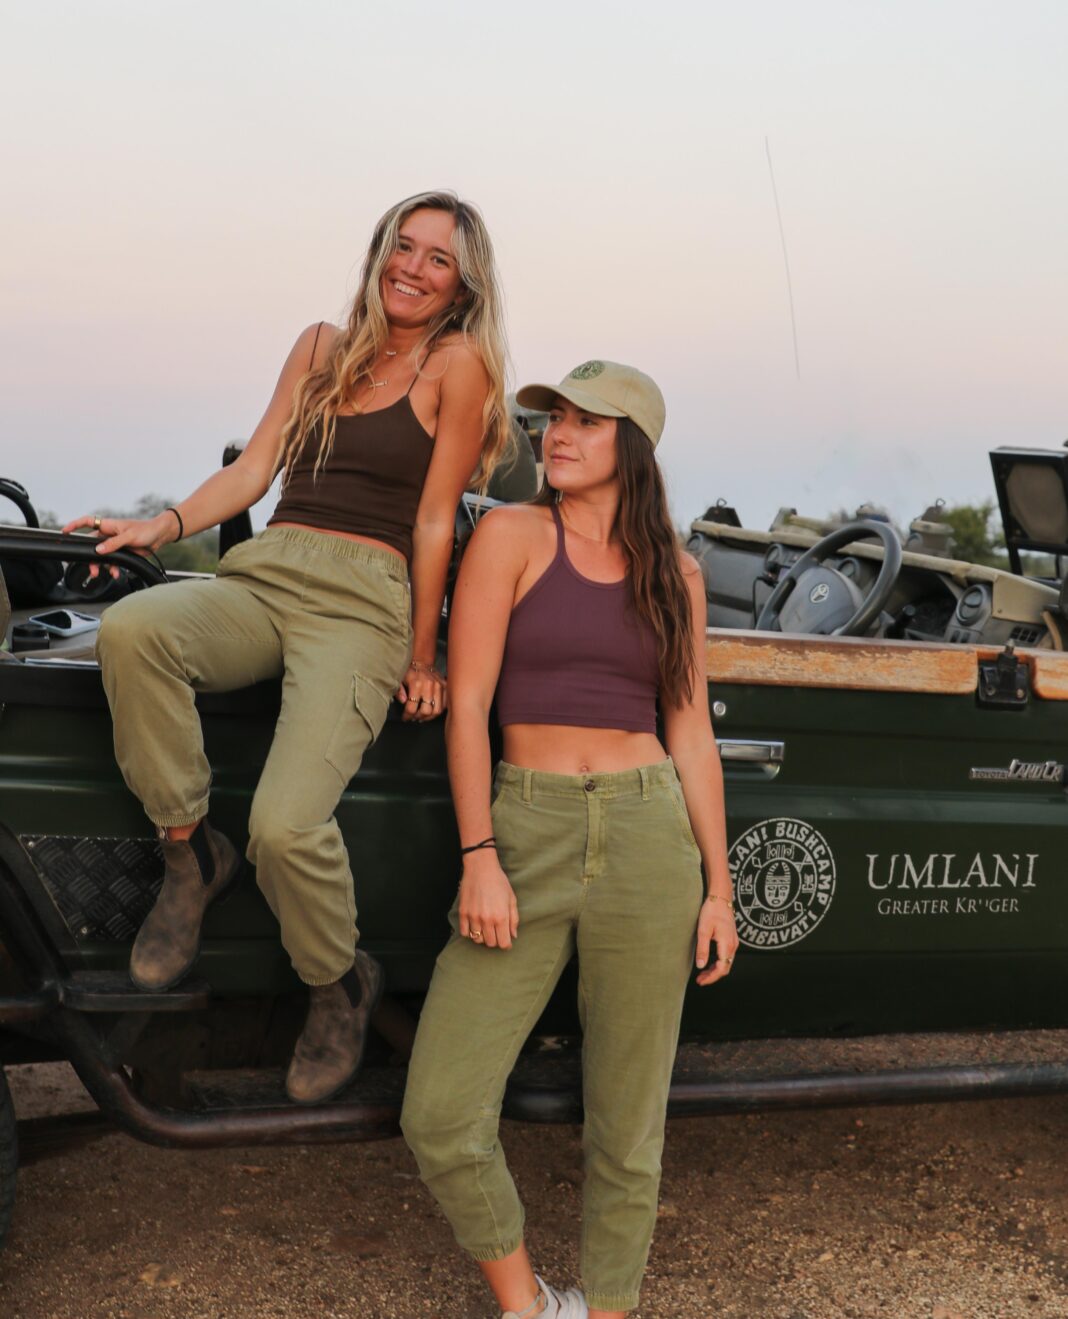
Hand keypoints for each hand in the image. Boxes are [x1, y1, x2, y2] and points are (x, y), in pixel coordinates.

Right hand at [62, 512, 176, 578]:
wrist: (160, 536)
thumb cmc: (146, 530)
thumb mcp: (130, 536)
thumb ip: (114, 544)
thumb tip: (98, 550)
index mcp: (109, 525)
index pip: (88, 522)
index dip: (75, 525)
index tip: (64, 531)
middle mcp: (109, 534)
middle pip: (92, 545)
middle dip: (91, 558)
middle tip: (92, 569)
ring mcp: (115, 543)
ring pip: (102, 556)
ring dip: (102, 566)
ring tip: (106, 574)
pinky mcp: (122, 552)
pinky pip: (113, 561)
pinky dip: (113, 568)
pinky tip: (117, 574)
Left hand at [395, 661, 445, 722]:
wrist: (422, 662)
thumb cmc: (409, 672)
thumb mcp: (399, 680)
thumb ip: (399, 691)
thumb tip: (403, 702)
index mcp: (416, 684)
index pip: (412, 708)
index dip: (407, 716)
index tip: (405, 718)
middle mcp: (429, 686)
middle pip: (426, 711)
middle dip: (418, 717)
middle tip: (413, 718)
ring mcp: (439, 686)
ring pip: (437, 710)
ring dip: (428, 717)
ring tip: (422, 717)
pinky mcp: (446, 687)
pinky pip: (444, 705)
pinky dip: (437, 711)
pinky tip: (430, 712)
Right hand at [458, 856, 518, 949]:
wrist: (481, 868)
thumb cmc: (499, 882)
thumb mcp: (512, 899)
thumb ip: (514, 919)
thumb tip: (513, 936)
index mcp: (501, 916)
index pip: (504, 943)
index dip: (506, 944)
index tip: (506, 941)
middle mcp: (487, 919)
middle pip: (491, 943)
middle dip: (495, 940)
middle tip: (497, 932)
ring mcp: (473, 917)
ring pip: (477, 939)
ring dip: (483, 936)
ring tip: (486, 928)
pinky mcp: (463, 913)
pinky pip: (464, 932)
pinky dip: (470, 932)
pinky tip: (475, 924)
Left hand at [695, 896, 738, 986]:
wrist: (721, 898)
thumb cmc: (712, 911)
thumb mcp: (703, 930)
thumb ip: (702, 949)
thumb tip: (701, 966)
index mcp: (727, 944)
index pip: (722, 968)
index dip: (712, 978)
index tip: (701, 981)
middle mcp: (733, 945)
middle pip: (725, 968)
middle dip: (713, 976)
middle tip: (700, 980)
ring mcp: (734, 942)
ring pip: (726, 962)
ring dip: (715, 970)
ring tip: (702, 973)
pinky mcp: (732, 939)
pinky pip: (727, 956)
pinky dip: (718, 963)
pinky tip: (709, 963)